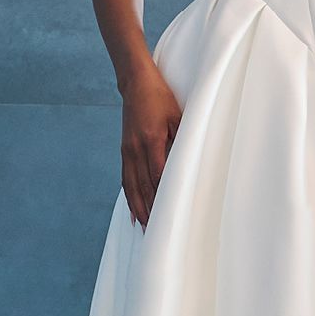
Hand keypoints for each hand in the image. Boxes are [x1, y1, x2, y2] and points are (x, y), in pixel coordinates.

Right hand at [120, 63, 183, 227]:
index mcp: (152, 140)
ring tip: (145, 227)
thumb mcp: (177, 116)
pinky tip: (133, 211)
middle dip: (151, 209)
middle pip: (143, 186)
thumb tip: (190, 162)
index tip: (168, 214)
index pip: (158, 175)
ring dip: (139, 208)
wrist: (135, 84)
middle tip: (158, 231)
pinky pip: (126, 179)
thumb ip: (182, 138)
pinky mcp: (124, 151)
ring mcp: (128, 151)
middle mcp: (136, 149)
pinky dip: (130, 197)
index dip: (162, 196)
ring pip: (132, 187)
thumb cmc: (160, 98)